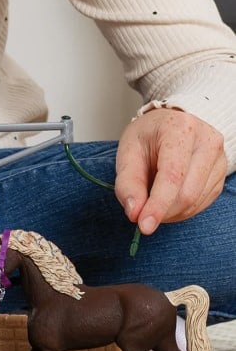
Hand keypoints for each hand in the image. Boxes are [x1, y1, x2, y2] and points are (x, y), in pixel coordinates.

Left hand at [115, 108, 226, 234]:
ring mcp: (219, 157)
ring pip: (195, 202)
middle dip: (161, 211)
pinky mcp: (221, 173)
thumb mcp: (128, 153)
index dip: (158, 204)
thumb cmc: (148, 136)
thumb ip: (128, 184)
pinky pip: (202, 203)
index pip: (172, 175)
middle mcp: (206, 141)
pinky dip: (181, 210)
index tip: (144, 226)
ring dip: (170, 212)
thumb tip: (135, 213)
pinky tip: (168, 200)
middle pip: (187, 193)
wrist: (170, 124)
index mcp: (180, 129)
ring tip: (153, 199)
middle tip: (141, 213)